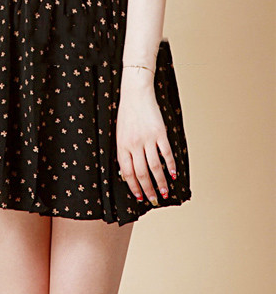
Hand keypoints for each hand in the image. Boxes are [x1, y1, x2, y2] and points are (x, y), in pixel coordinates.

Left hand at [116, 81, 176, 205]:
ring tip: (164, 192)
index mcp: (122, 145)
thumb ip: (124, 152)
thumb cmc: (126, 114)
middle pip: (141, 173)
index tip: (139, 197)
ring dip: (160, 182)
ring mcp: (147, 138)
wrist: (135, 93)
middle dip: (148, 190)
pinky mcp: (159, 132)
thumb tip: (127, 174)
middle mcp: (134, 144)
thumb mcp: (119, 134)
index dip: (133, 187)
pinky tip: (173, 174)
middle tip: (153, 200)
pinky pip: (166, 153)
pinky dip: (170, 165)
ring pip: (155, 167)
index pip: (127, 173)